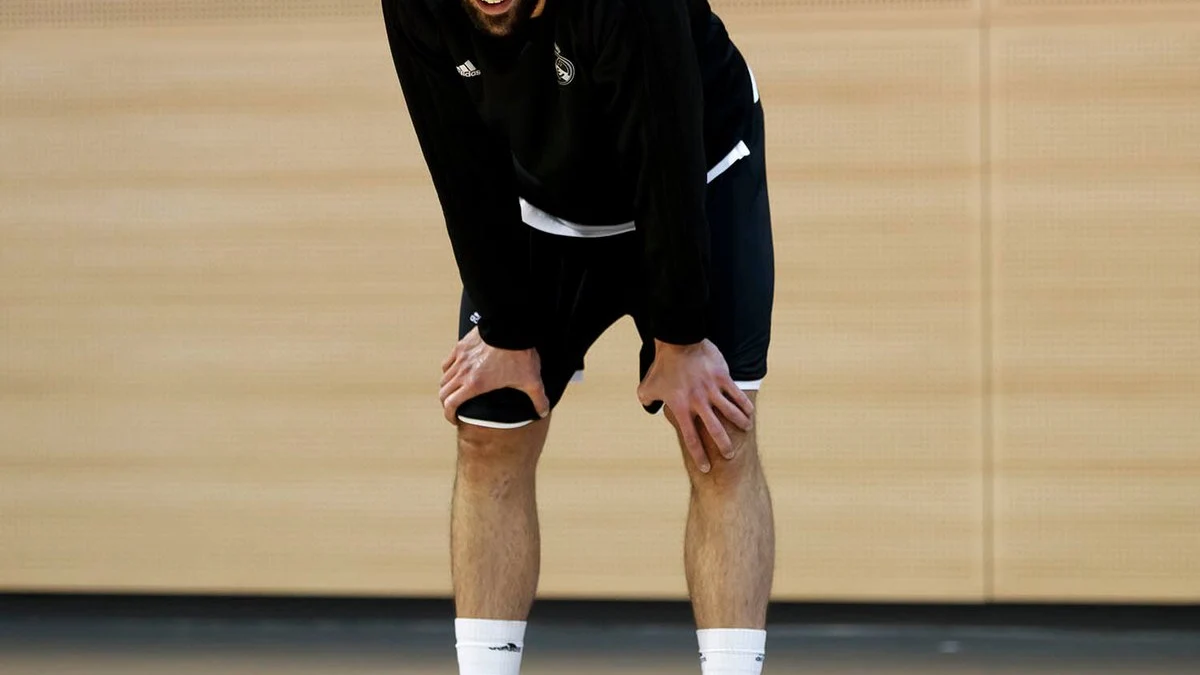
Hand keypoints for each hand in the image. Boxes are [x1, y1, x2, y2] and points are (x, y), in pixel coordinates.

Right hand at [439, 328, 549, 424]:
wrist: (512, 327)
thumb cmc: (520, 355)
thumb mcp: (531, 380)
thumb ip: (538, 399)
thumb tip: (542, 412)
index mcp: (475, 384)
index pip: (450, 404)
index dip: (449, 415)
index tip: (455, 419)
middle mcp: (463, 372)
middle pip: (443, 392)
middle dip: (447, 403)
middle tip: (454, 409)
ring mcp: (460, 358)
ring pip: (444, 377)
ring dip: (448, 387)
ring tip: (456, 392)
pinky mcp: (462, 345)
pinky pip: (448, 362)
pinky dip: (449, 370)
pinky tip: (458, 372)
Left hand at [637, 339, 754, 472]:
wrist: (678, 342)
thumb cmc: (662, 366)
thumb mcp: (647, 386)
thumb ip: (646, 400)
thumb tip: (647, 406)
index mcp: (681, 408)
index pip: (691, 438)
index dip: (699, 455)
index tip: (705, 468)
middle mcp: (698, 402)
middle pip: (715, 431)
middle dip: (724, 446)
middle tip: (729, 455)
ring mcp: (712, 390)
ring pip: (730, 413)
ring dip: (740, 424)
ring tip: (746, 430)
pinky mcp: (722, 377)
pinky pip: (736, 394)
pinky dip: (744, 404)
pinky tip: (749, 412)